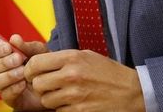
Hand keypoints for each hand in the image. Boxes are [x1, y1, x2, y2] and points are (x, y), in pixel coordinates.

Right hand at [0, 34, 49, 110]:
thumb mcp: (38, 51)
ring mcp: (3, 86)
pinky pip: (5, 94)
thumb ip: (26, 45)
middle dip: (4, 62)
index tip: (7, 48)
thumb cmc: (41, 64)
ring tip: (23, 72)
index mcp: (0, 57)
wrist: (54, 83)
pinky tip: (23, 83)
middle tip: (19, 59)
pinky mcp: (10, 99)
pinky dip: (14, 88)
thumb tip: (14, 38)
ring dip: (8, 76)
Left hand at [24, 49, 144, 110]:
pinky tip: (73, 102)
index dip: (29, 69)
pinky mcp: (80, 111)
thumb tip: (37, 61)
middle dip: (39, 85)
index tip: (32, 73)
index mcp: (71, 58)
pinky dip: (62, 108)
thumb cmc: (107, 72)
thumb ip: (61, 58)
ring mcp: (75, 96)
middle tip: (48, 85)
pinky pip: (59, 111)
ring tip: (63, 94)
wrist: (132, 92)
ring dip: (51, 98)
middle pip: (37, 84)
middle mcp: (71, 76)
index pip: (35, 63)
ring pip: (45, 100)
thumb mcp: (85, 56)